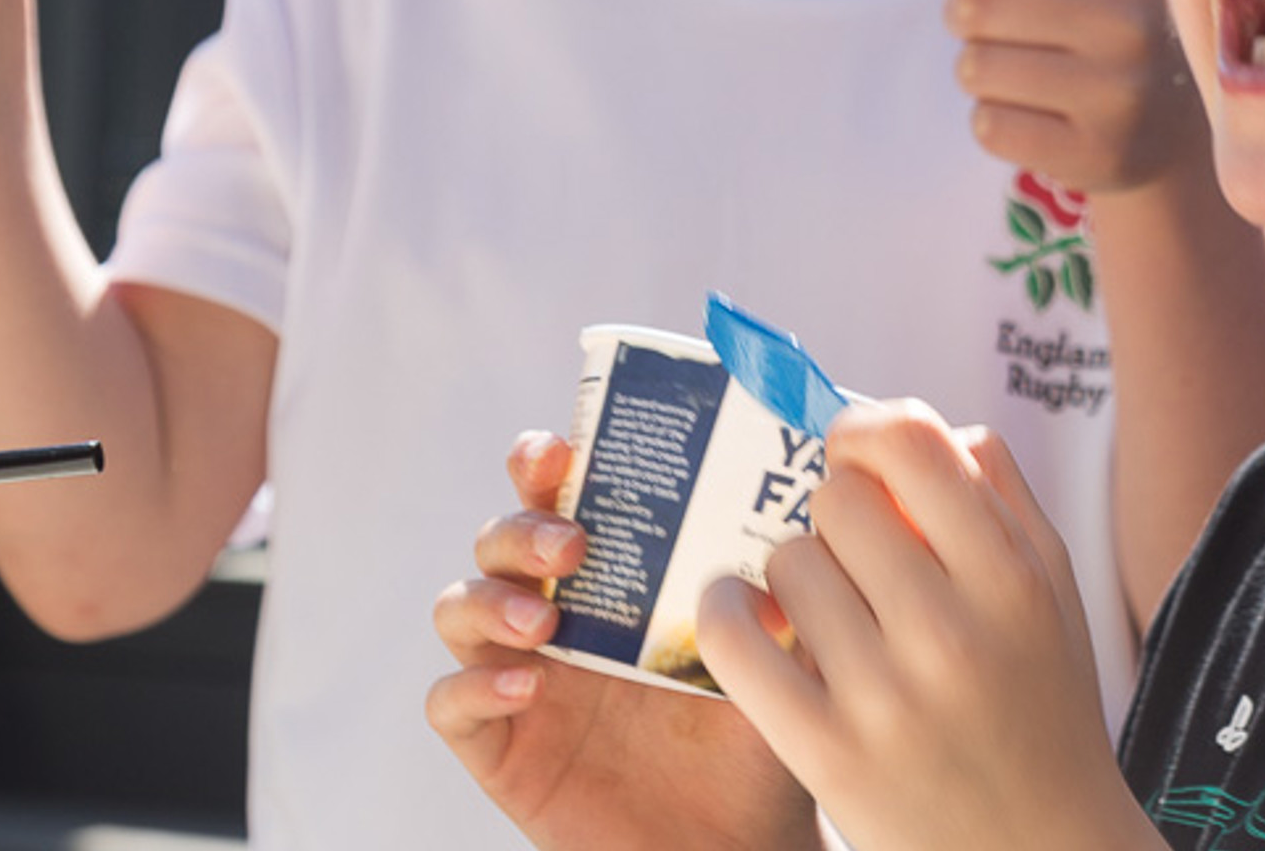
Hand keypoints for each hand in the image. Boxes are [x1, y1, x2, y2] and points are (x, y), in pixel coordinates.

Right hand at [427, 432, 811, 850]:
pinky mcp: (499, 747)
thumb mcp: (782, 654)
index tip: (564, 452)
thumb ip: (788, 586)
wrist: (737, 847)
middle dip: (522, 528)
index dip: (546, 464)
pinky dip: (472, 686)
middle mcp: (561, 614)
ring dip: (490, 600)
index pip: (563, 495)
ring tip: (544, 626)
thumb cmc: (759, 742)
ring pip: (460, 607)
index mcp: (620, 575)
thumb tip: (813, 510)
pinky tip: (523, 686)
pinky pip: (450, 705)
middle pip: (501, 540)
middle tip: (572, 547)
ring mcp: (522, 677)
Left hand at [702, 402, 1151, 850]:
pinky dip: (725, 614)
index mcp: (1014, 579)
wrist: (1037, 850)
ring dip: (796, 580)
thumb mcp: (1055, 596)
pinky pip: (736, 640)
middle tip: (856, 560)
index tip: (854, 452)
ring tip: (831, 618)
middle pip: (839, 500)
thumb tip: (932, 427)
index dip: (866, 432)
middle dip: (838, 519)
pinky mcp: (825, 751)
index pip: (912, 444)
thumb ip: (1003, 498)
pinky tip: (744, 617)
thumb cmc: (1042, 714)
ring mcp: (884, 694)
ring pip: (788, 565)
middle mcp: (951, 630)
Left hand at [892, 0, 1206, 195]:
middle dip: (965, 16)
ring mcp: (1118, 94)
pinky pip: (990, 127)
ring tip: (1028, 72)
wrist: (1174, 122)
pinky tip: (1038, 115)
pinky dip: (995, 119)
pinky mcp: (1098, 155)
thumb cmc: (1099, 21)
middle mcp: (1128, 24)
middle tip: (1000, 28)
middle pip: (977, 8)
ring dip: (980, 70)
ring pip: (976, 70)